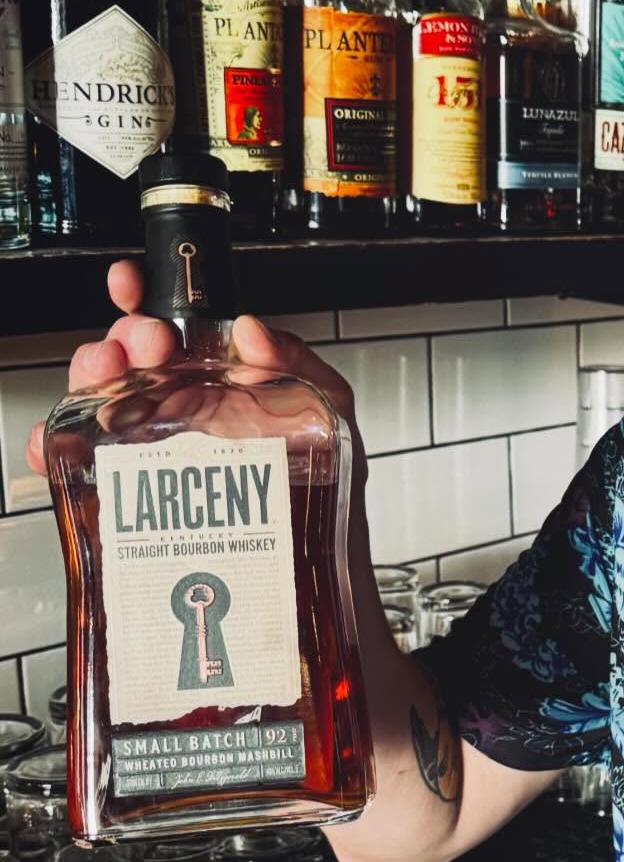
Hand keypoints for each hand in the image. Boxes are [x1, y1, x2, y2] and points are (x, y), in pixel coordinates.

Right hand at [25, 260, 364, 484]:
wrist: (309, 579)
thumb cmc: (321, 499)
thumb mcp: (328, 416)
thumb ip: (298, 364)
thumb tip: (251, 330)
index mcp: (223, 383)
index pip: (178, 329)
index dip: (148, 298)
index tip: (134, 281)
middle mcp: (182, 411)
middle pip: (132, 358)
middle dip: (127, 336)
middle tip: (149, 343)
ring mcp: (153, 451)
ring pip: (99, 399)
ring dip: (91, 375)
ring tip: (110, 374)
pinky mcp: (128, 496)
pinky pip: (77, 463)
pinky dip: (57, 444)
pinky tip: (62, 438)